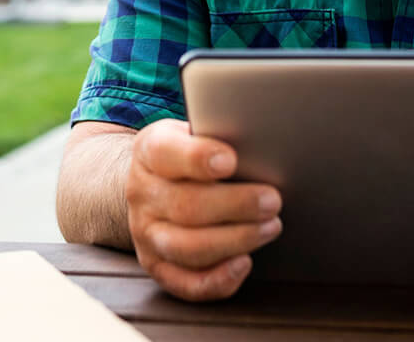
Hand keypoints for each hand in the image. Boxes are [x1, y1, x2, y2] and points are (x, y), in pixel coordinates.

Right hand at [125, 118, 282, 300]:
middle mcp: (141, 192)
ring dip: (234, 240)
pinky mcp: (155, 264)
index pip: (166, 153)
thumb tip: (259, 144)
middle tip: (272, 200)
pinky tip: (244, 263)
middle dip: (235, 205)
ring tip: (269, 227)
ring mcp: (145, 232)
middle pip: (185, 205)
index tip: (230, 161)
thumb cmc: (189, 153)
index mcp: (149, 150)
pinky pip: (184, 282)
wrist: (155, 181)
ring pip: (186, 247)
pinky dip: (216, 278)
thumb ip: (218, 135)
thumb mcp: (195, 131)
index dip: (198, 158)